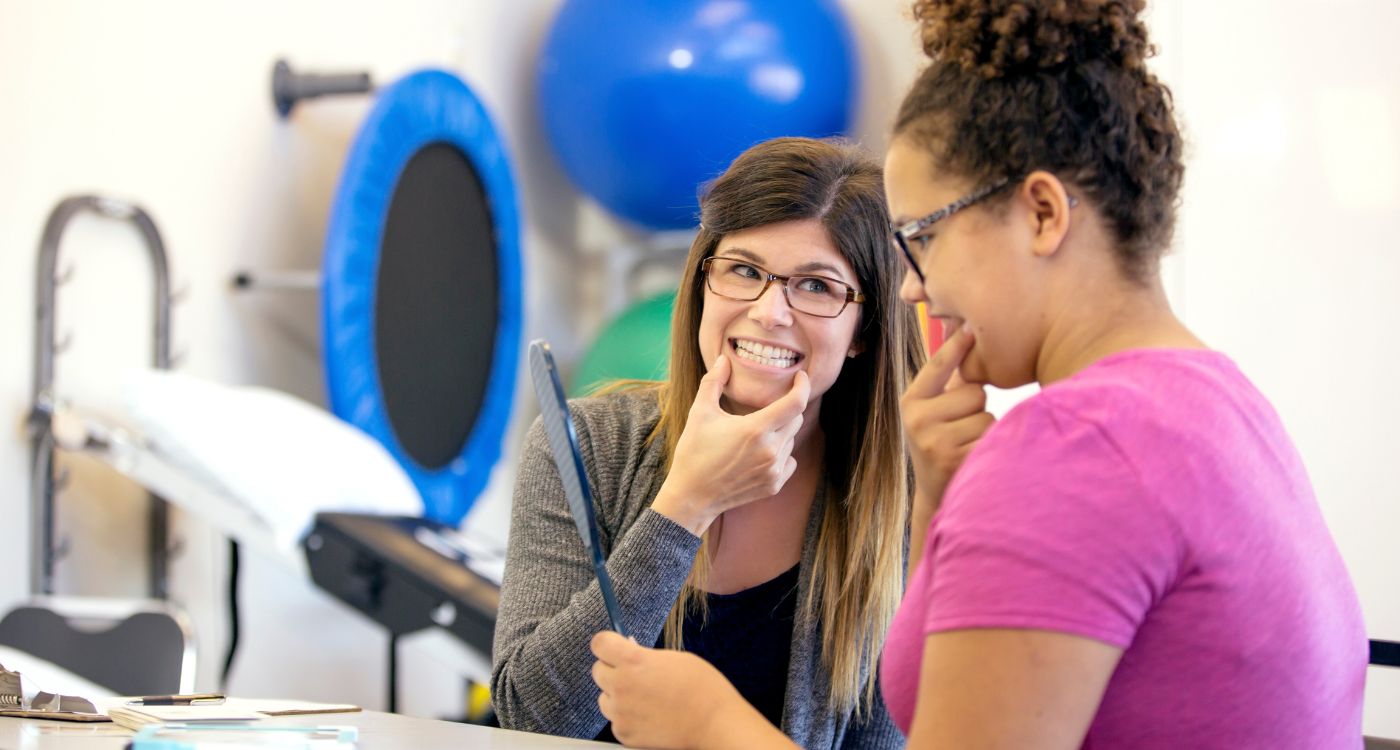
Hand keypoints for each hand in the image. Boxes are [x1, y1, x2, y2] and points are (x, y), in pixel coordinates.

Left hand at [591, 631, 752, 748]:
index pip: (599, 643)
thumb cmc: (702, 688)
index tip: (613, 646)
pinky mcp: (624, 734)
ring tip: (644, 698)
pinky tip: (648, 715)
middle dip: (613, 670)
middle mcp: (621, 685)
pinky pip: (615, 720)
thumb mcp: (674, 658)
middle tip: (634, 674)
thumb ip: (645, 656)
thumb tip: (630, 655)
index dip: (607, 644)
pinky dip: (627, 718)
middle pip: (597, 670)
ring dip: (618, 695)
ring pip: (604, 698)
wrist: (714, 724)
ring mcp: (621, 712)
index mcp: (634, 660)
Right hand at [651, 356, 809, 534]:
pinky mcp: (774, 485)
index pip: (795, 403)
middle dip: (786, 409)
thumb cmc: (694, 452)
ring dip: (780, 432)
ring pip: (791, 441)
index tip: (801, 376)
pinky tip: (759, 454)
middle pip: (795, 420)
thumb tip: (723, 359)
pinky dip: (780, 454)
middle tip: (767, 407)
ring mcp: (774, 471)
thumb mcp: (700, 413)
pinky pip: (789, 461)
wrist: (692, 496)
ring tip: (754, 435)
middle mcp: (770, 451)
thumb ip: (714, 382)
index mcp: (755, 429)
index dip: (802, 386)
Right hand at [900, 325, 995, 518]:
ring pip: (986, 416)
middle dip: (976, 407)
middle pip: (974, 392)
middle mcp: (918, 420)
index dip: (956, 345)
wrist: (935, 493)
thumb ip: (945, 381)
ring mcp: (935, 442)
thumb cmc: (940, 441)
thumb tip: (963, 331)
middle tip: (961, 425)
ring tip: (966, 442)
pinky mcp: (955, 460)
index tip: (970, 326)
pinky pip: (991, 437)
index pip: (938, 366)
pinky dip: (989, 445)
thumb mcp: (931, 411)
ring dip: (984, 429)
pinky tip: (972, 456)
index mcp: (911, 402)